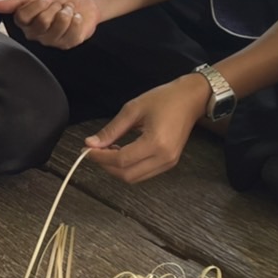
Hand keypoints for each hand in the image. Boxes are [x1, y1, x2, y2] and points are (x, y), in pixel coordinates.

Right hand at [0, 0, 99, 48]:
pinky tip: (75, 18)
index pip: (22, 16)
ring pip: (58, 27)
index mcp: (24, 19)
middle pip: (41, 22)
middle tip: (58, 4)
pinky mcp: (66, 44)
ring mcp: (50, 41)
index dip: (37, 4)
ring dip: (67, 12)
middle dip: (54, 7)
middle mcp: (34, 33)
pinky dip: (77, 20)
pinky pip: (72, 32)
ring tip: (67, 10)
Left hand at [85, 73, 208, 183]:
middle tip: (94, 151)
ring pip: (135, 177)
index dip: (100, 157)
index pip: (121, 160)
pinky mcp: (169, 163)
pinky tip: (121, 152)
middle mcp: (164, 158)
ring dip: (117, 168)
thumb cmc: (164, 99)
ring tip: (107, 150)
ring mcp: (169, 163)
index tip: (86, 149)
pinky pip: (144, 173)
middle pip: (127, 175)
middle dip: (106, 166)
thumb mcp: (133, 109)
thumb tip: (91, 143)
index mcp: (156, 143)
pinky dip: (129, 167)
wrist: (191, 99)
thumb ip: (111, 129)